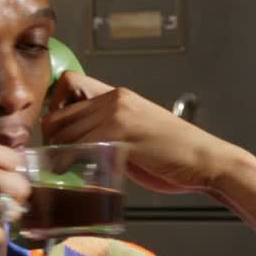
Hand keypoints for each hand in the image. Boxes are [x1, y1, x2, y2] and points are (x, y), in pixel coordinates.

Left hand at [42, 72, 238, 194]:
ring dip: (55, 151)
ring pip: (64, 129)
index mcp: (119, 94)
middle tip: (52, 155)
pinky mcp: (122, 135)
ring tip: (59, 167)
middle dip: (49, 134)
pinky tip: (68, 171)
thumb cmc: (175, 153)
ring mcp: (119, 115)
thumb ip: (112, 130)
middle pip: (59, 110)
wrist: (206, 161)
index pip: (68, 83)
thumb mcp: (138, 131)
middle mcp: (116, 98)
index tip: (58, 130)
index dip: (56, 105)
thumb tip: (84, 146)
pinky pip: (79, 146)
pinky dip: (65, 161)